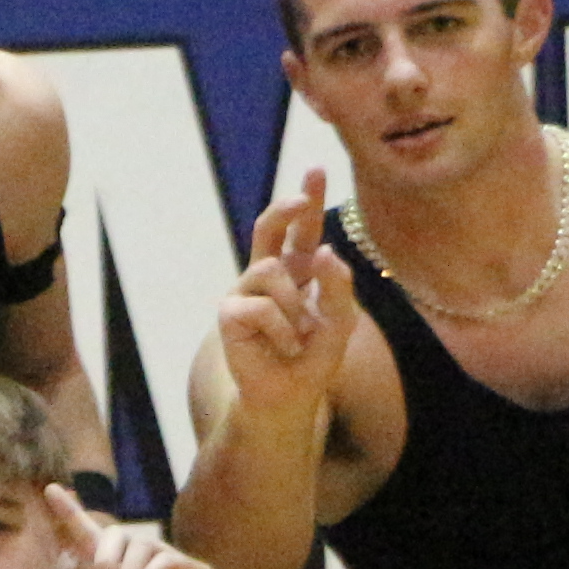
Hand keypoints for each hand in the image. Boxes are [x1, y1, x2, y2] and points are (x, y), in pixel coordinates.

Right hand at [218, 170, 352, 414]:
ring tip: (298, 337)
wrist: (288, 397)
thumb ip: (337, 286)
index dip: (308, 200)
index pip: (301, 230)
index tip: (317, 170)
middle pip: (268, 227)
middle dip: (284, 209)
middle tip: (300, 200)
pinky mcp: (229, 314)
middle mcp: (267, 275)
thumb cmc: (312, 358)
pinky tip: (282, 347)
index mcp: (296, 272)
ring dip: (295, 308)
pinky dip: (281, 330)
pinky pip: (261, 307)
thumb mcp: (339, 321)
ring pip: (271, 272)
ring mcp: (244, 292)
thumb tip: (323, 250)